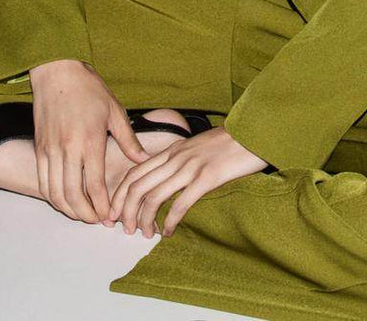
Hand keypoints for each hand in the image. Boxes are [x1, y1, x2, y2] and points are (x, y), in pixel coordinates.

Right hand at [28, 59, 151, 222]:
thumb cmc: (88, 88)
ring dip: (69, 209)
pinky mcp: (39, 148)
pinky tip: (64, 200)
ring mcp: (50, 150)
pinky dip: (52, 196)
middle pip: (73, 196)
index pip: (95, 186)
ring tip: (83, 214)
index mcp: (90, 141)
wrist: (57, 71)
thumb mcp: (114, 110)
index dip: (103, 207)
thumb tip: (143, 160)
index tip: (111, 217)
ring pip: (55, 193)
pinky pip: (42, 181)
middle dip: (86, 215)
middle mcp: (68, 149)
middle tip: (98, 221)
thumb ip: (128, 140)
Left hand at [107, 124, 268, 237]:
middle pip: (138, 185)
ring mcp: (190, 167)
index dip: (120, 194)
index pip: (135, 171)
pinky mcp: (207, 178)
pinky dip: (171, 221)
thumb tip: (167, 179)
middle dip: (126, 210)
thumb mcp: (197, 147)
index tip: (114, 212)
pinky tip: (169, 232)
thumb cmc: (228, 143)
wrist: (253, 132)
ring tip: (145, 234)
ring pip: (154, 196)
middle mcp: (176, 157)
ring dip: (145, 219)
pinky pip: (181, 203)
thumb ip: (180, 159)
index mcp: (172, 150)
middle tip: (124, 228)